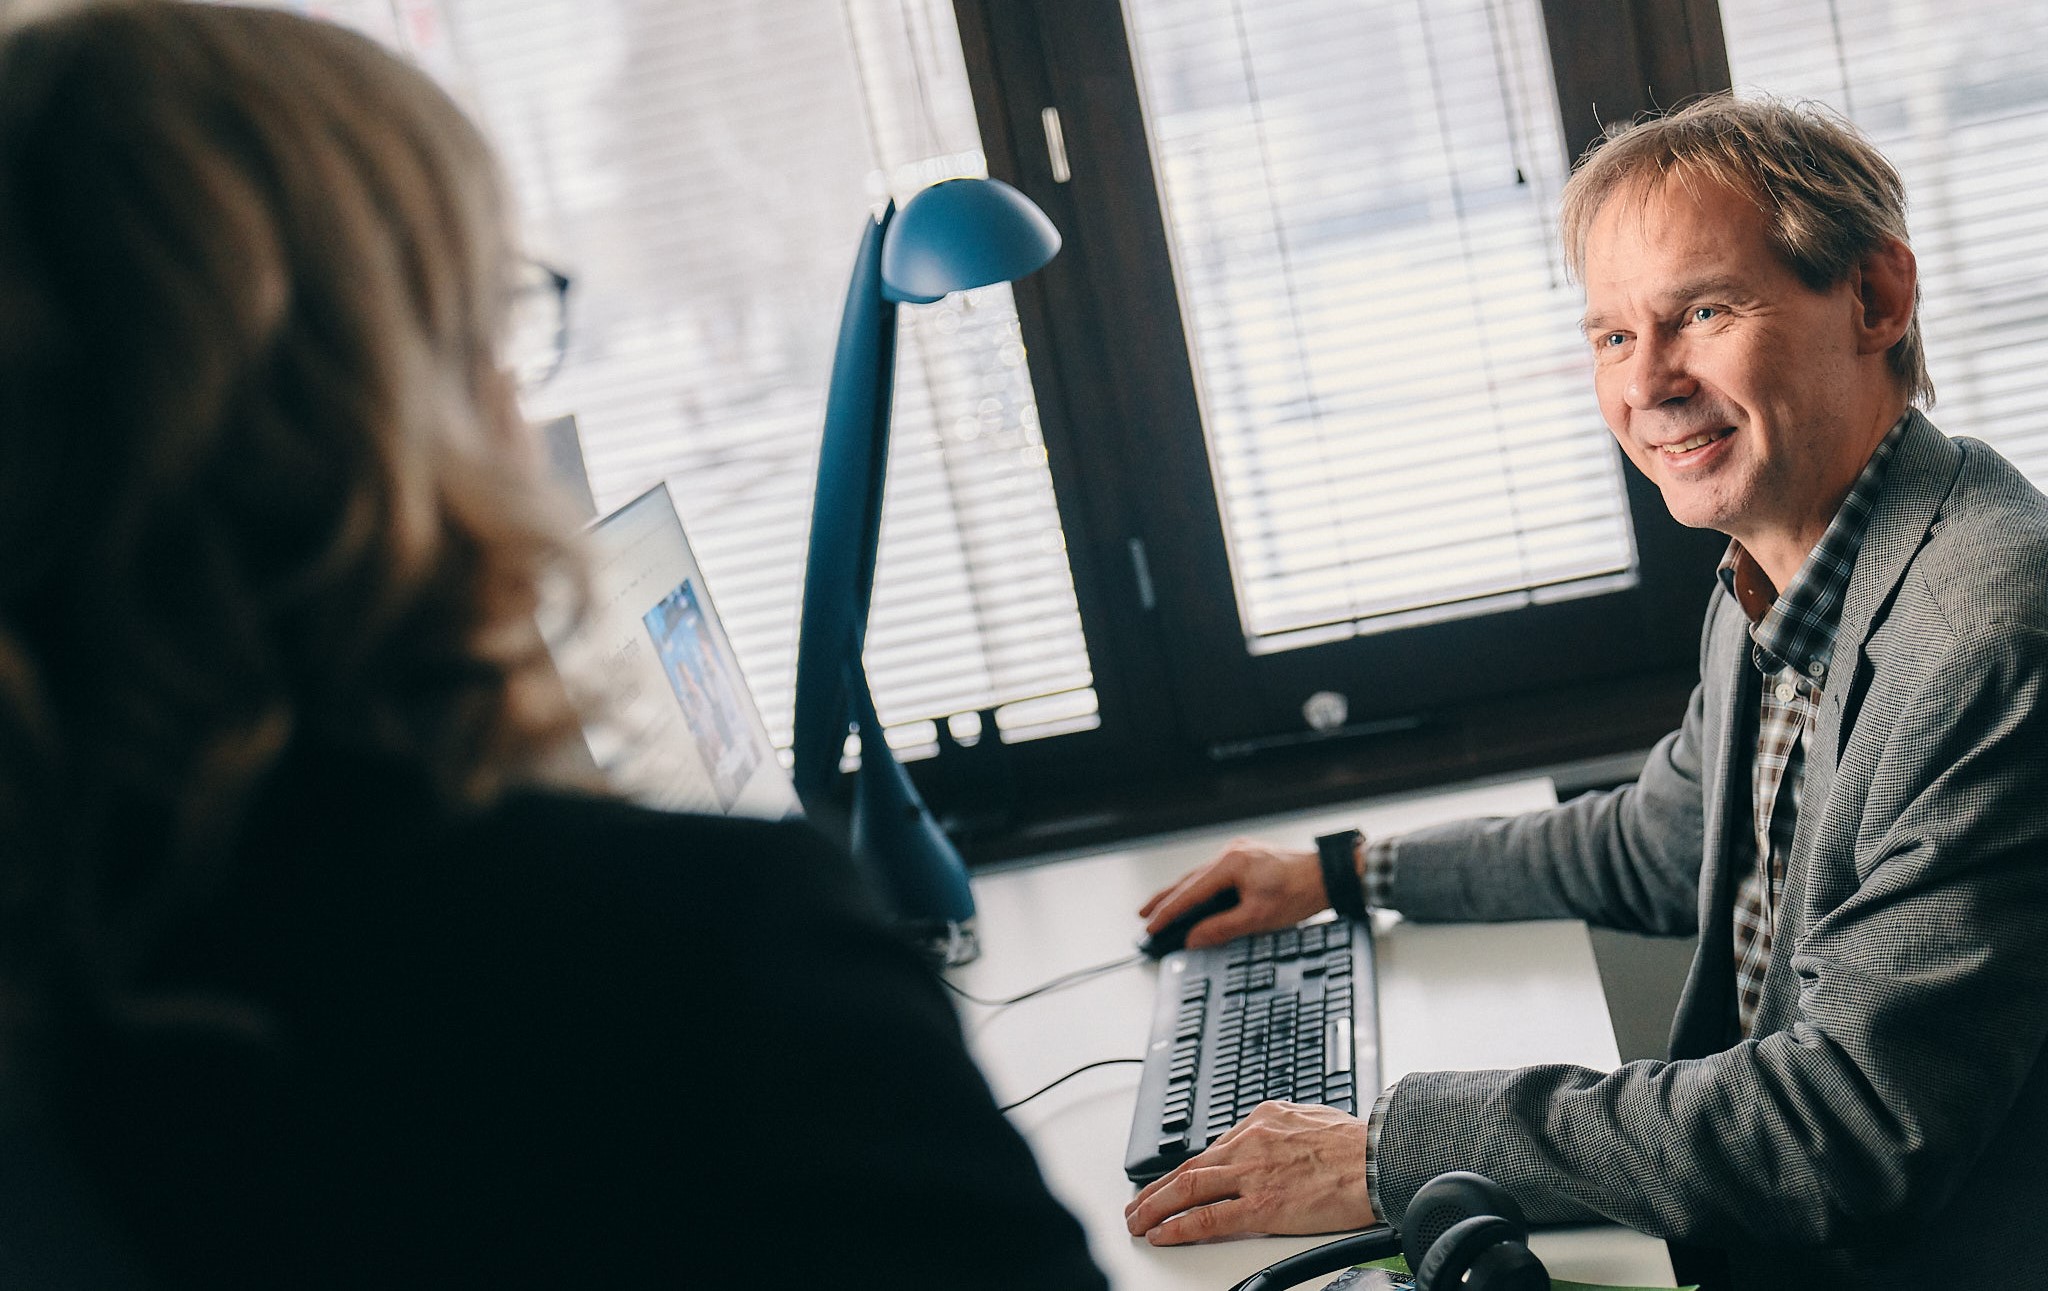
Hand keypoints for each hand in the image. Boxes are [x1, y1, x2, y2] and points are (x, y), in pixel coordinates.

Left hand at [1123, 1101, 1375, 1243]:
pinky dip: (1179, 1226)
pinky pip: (1207, 1218)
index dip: (1186, 1170)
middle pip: (1188, 1167)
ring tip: (1138, 1221)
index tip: (1171, 1183)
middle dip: (1156, 1189)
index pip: (1212, 1148)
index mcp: (1261, 1120)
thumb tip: (1274, 1134)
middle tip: (1137, 1205)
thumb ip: (1283, 1127)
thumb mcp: (1310, 1117)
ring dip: (1155, 1207)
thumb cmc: (1358, 1144)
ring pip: (1187, 1189)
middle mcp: (1248, 1142)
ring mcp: (1251, 1174)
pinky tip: (1162, 1234)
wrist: (1380, 1159)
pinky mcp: (1261, 1206)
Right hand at [1138, 837, 1331, 949]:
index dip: (1169, 912)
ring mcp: (1240, 854)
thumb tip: (1193, 938)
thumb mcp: (1258, 917)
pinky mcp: (1249, 859)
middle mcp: (1232, 853)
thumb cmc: (1300, 892)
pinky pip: (1216, 876)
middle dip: (1166, 899)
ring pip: (1202, 877)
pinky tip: (1196, 899)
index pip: (1190, 892)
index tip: (1151, 926)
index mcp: (1231, 864)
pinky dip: (1202, 890)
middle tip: (1144, 914)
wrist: (1329, 876)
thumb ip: (1221, 928)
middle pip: (1189, 880)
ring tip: (1162, 908)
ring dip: (1183, 894)